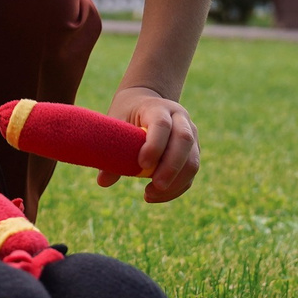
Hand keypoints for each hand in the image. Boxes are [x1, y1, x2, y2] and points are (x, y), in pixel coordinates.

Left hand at [101, 87, 198, 203]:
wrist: (144, 101)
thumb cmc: (126, 114)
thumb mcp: (116, 124)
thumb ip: (112, 150)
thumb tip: (103, 182)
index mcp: (158, 108)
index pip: (162, 125)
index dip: (154, 145)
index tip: (142, 165)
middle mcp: (180, 118)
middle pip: (184, 141)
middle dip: (171, 167)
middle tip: (155, 186)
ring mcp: (191, 134)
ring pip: (192, 160)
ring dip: (175, 182)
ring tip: (149, 195)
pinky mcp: (194, 150)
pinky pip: (190, 173)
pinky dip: (176, 188)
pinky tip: (157, 195)